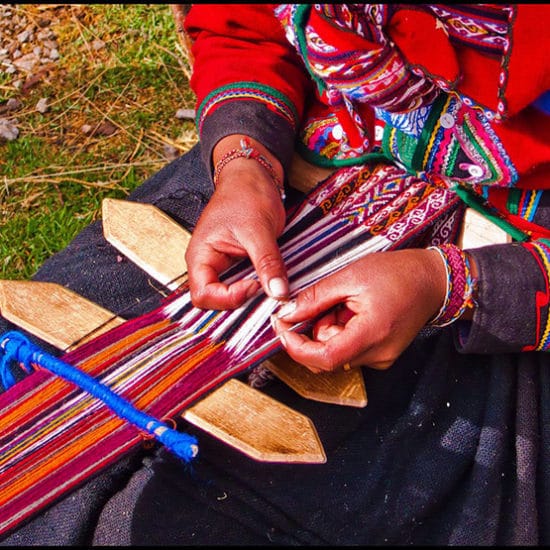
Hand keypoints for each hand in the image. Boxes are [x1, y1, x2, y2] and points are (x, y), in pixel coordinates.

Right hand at [185, 136, 287, 309]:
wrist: (253, 176)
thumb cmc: (246, 194)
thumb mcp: (258, 229)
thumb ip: (267, 262)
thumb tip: (279, 293)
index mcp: (200, 256)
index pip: (203, 295)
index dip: (229, 298)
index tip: (255, 285)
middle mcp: (207, 265)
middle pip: (214, 302)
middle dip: (239, 303)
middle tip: (266, 291)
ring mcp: (223, 266)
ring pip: (231, 297)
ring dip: (251, 297)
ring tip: (271, 287)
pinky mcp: (238, 265)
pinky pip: (244, 286)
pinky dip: (259, 288)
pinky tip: (272, 282)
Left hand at [272, 248, 447, 372]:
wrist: (431, 281)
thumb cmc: (397, 274)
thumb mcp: (350, 278)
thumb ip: (315, 298)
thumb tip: (288, 313)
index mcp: (371, 335)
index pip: (324, 358)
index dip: (297, 347)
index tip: (283, 329)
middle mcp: (377, 355)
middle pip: (327, 356)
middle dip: (317, 330)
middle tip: (329, 302)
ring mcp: (381, 358)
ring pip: (336, 353)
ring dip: (330, 329)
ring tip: (347, 303)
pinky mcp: (381, 356)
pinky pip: (349, 350)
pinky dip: (342, 332)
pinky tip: (355, 312)